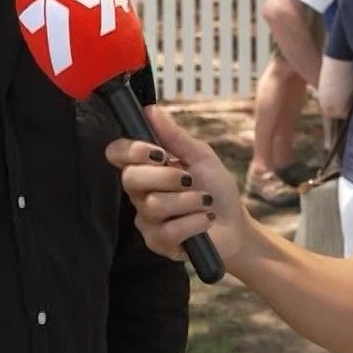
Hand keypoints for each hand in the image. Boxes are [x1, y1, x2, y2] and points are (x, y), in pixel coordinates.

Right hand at [108, 106, 259, 271]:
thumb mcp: (200, 156)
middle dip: (167, 176)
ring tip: (204, 202)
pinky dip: (195, 222)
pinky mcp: (157, 243)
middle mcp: (140, 193)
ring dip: (189, 201)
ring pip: (154, 205)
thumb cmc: (215, 188)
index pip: (117, 154)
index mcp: (146, 168)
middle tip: (190, 179)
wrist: (235, 224)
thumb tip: (150, 109)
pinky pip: (168, 230)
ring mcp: (146, 220)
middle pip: (130, 179)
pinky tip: (205, 220)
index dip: (131, 150)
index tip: (159, 153)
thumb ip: (174, 136)